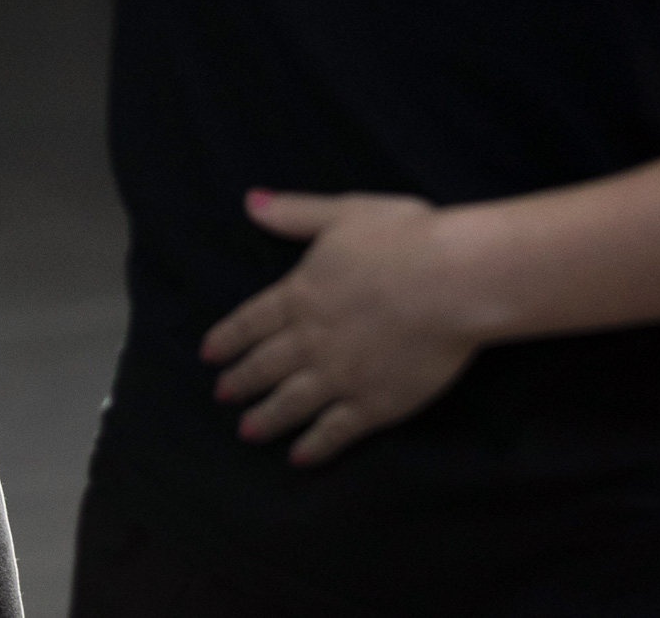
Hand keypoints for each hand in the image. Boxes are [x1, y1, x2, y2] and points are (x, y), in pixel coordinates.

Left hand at [200, 187, 482, 465]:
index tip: (209, 354)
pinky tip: (300, 457)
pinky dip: (314, 446)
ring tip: (247, 431)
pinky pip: (335, 432)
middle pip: (266, 365)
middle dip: (241, 381)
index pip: (252, 320)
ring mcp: (340, 376)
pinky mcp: (374, 405)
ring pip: (291, 403)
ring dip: (266, 417)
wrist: (450, 282)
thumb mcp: (342, 213)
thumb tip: (250, 202)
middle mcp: (311, 340)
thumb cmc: (401, 238)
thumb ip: (294, 213)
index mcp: (301, 293)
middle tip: (221, 395)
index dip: (229, 338)